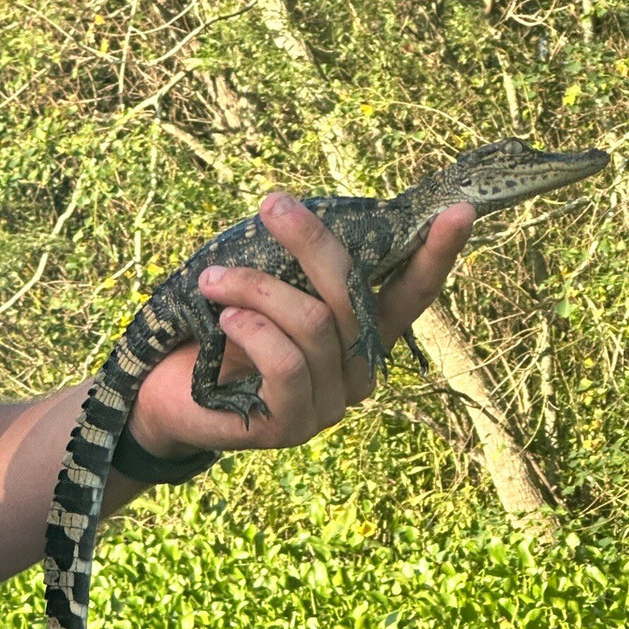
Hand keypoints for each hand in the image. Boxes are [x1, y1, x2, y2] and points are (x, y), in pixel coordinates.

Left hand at [128, 194, 474, 458]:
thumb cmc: (223, 331)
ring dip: (255, 288)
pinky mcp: (294, 424)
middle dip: (311, 241)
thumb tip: (304, 212)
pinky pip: (286, 362)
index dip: (436, 254)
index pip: (412, 293)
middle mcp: (358, 371)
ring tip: (212, 278)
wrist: (169, 393)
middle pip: (353, 293)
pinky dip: (251, 330)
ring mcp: (330, 403)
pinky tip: (223, 318)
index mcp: (363, 335)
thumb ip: (300, 268)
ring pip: (314, 322)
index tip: (458, 210)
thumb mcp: (269, 290)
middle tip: (271, 204)